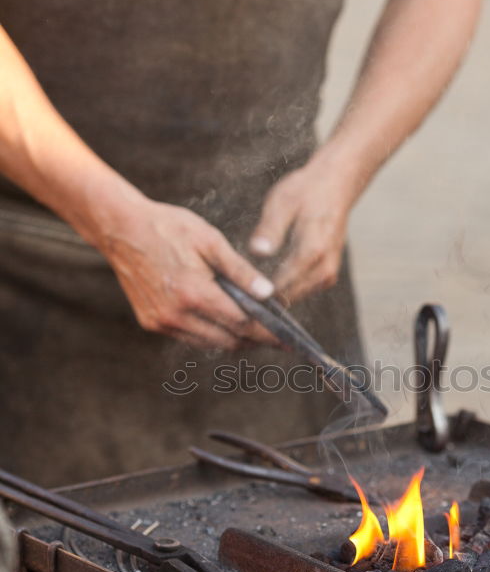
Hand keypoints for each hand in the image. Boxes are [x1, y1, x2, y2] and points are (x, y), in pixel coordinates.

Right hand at [97, 197, 275, 349]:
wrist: (120, 228)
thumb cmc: (168, 227)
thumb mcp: (210, 241)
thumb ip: (240, 271)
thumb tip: (269, 294)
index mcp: (194, 293)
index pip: (242, 323)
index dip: (268, 333)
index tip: (287, 339)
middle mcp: (176, 315)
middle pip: (228, 340)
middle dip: (254, 340)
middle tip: (276, 336)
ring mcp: (161, 322)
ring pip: (208, 343)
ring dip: (233, 339)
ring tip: (254, 330)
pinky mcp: (151, 323)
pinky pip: (189, 337)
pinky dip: (210, 334)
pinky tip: (223, 322)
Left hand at [249, 156, 352, 303]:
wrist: (335, 186)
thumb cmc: (306, 191)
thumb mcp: (282, 202)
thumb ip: (269, 230)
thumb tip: (257, 252)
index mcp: (312, 251)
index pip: (281, 283)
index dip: (257, 290)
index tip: (235, 291)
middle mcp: (324, 268)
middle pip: (289, 295)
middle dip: (263, 295)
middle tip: (236, 293)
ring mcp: (329, 274)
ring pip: (296, 296)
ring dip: (274, 295)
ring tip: (248, 288)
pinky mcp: (327, 276)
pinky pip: (303, 291)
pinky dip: (286, 289)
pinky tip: (265, 282)